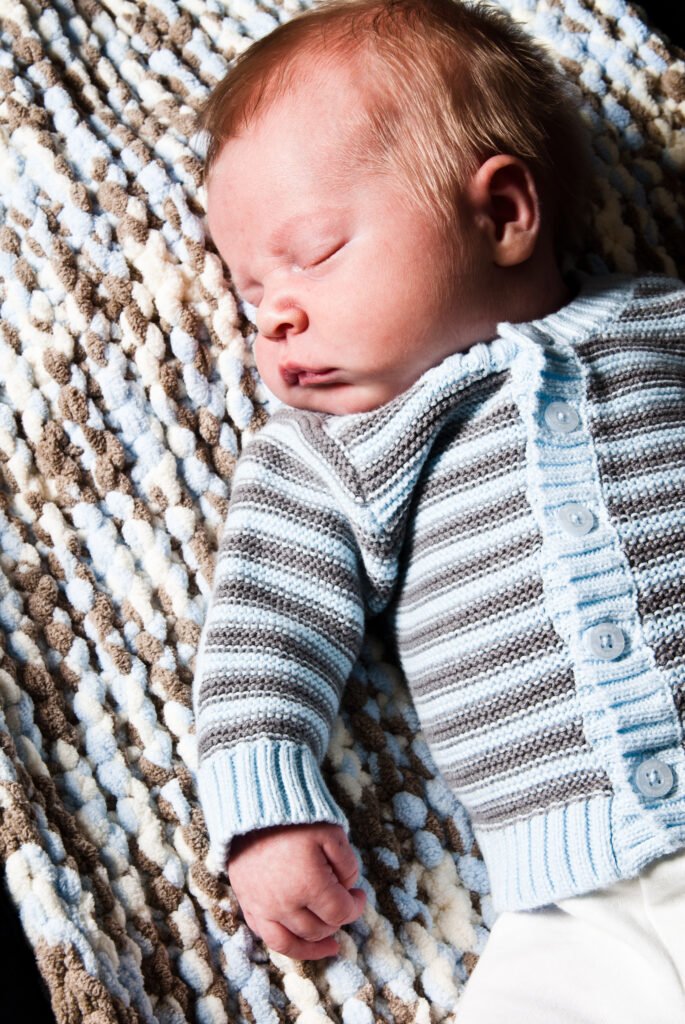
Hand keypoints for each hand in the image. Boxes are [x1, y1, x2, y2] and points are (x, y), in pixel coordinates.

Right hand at [228, 823, 365, 958]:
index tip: (359, 895)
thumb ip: (347, 864)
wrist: (252, 808)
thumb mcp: (331, 832)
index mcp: (309, 885)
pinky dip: (287, 945)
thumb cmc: (294, 817)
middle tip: (344, 904)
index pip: (340, 913)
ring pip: (294, 941)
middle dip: (337, 920)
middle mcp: (285, 903)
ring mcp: (263, 907)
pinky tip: (300, 942)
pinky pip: (268, 937)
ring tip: (331, 943)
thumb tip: (348, 888)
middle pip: (319, 928)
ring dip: (316, 942)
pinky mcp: (248, 904)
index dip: (356, 907)